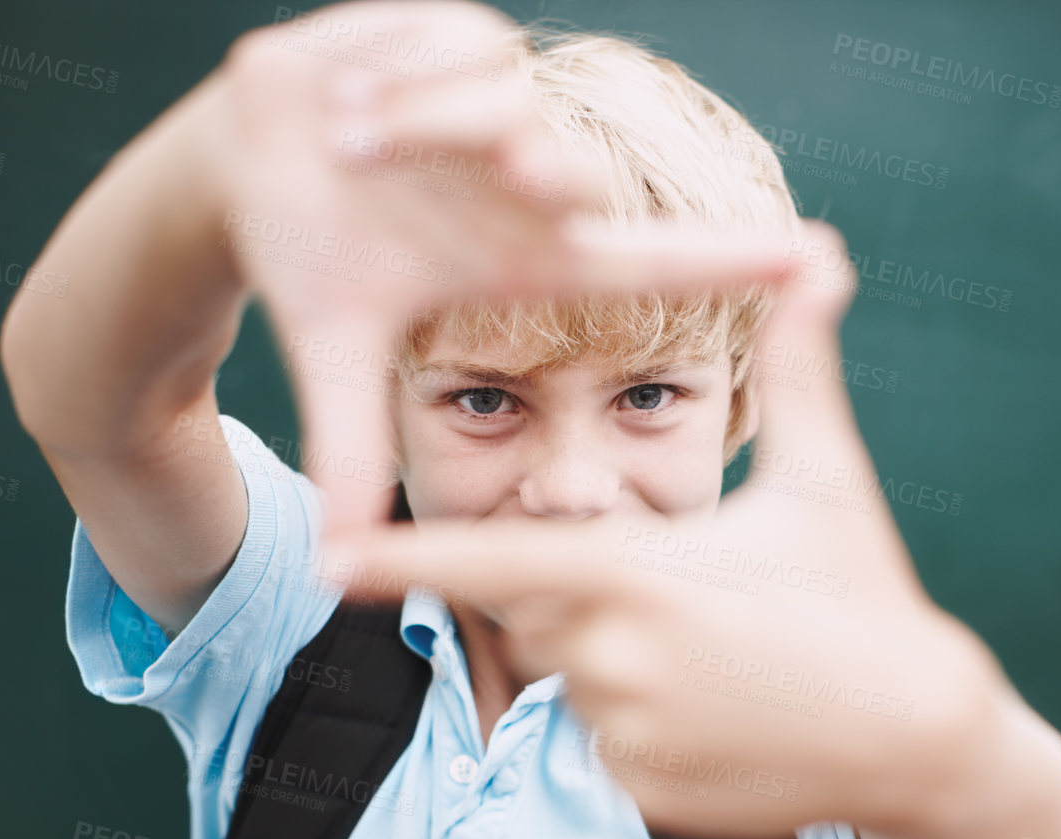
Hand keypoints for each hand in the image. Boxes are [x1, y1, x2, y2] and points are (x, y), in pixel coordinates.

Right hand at [203, 0, 794, 537]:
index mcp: (524, 254)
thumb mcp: (334, 348)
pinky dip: (388, 76)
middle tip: (525, 176)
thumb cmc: (316, 254)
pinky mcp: (459, 33)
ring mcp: (502, 104)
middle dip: (544, 169)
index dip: (729, 261)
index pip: (648, 261)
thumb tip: (333, 564)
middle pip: (568, 172)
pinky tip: (348, 103)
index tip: (813, 257)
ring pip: (498, 103)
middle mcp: (530, 179)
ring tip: (350, 146)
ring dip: (414, 125)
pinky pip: (447, 47)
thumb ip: (350, 446)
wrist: (247, 161)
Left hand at [323, 221, 1003, 838]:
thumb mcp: (829, 480)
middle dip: (588, 595)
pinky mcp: (641, 796)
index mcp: (636, 573)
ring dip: (624, 662)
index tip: (334, 555)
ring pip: (576, 682)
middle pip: (540, 615)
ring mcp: (623, 736)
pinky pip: (609, 746)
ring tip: (726, 661)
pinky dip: (649, 727)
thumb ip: (800, 368)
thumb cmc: (869, 597)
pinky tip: (730, 718)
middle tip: (691, 601)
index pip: (491, 560)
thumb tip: (820, 255)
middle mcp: (611, 659)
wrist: (923, 741)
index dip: (405, 555)